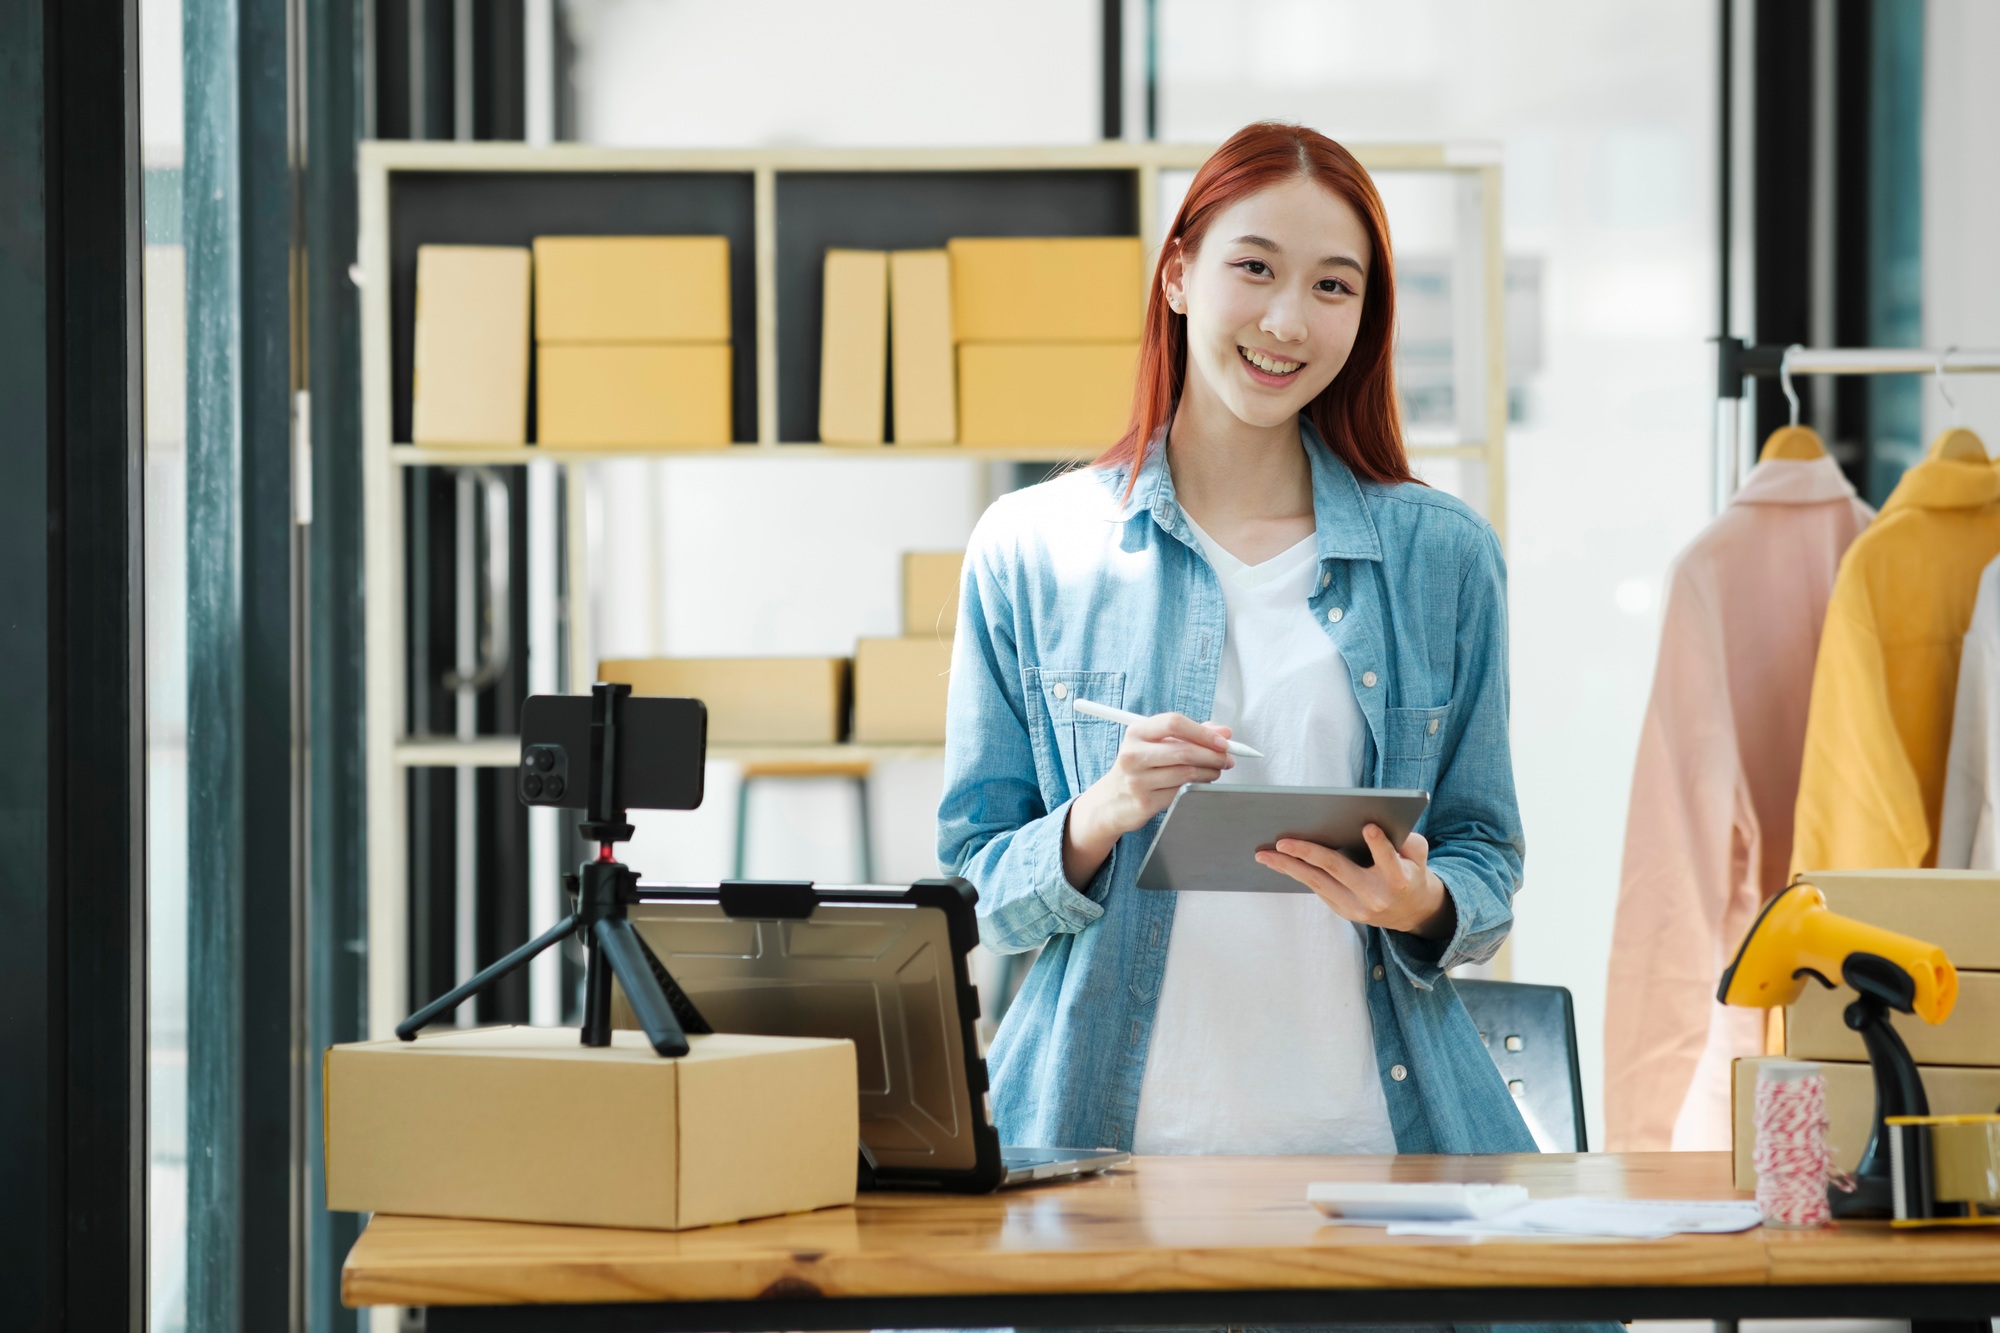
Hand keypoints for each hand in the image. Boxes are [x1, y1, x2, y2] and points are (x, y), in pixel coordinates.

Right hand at [1062, 712, 1232, 887]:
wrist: (1111, 800)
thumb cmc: (1140, 767)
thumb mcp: (1157, 743)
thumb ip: (1190, 734)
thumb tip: (1224, 731)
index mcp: (1136, 733)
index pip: (1173, 723)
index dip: (1203, 732)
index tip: (1223, 740)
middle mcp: (1133, 755)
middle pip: (1183, 750)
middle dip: (1213, 754)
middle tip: (1227, 757)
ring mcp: (1137, 780)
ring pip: (1186, 773)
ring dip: (1210, 771)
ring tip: (1216, 770)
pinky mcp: (1145, 802)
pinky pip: (1181, 792)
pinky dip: (1198, 785)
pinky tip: (1201, 782)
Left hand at [1256, 825, 1454, 939]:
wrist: (1411, 912)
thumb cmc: (1411, 871)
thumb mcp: (1418, 855)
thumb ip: (1407, 840)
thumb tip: (1378, 820)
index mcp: (1399, 878)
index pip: (1388, 860)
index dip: (1379, 845)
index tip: (1368, 827)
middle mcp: (1375, 895)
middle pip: (1338, 869)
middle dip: (1308, 853)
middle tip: (1282, 842)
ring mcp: (1357, 906)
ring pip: (1318, 882)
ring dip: (1288, 867)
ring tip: (1263, 855)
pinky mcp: (1344, 911)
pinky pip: (1317, 888)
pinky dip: (1297, 874)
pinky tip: (1278, 862)